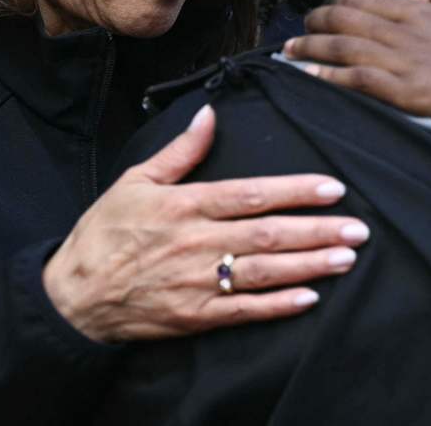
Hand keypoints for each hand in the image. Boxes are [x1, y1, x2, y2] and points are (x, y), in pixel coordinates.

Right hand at [43, 105, 369, 342]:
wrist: (71, 296)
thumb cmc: (104, 234)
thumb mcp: (137, 181)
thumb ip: (181, 151)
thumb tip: (210, 114)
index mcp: (186, 206)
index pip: (251, 195)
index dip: (295, 190)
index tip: (332, 188)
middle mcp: (196, 243)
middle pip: (268, 234)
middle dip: (317, 230)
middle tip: (358, 228)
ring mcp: (196, 282)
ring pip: (263, 272)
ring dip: (308, 265)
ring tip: (346, 258)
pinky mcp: (194, 316)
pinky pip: (243, 311)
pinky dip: (277, 306)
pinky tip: (309, 298)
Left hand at [282, 0, 430, 137]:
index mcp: (424, 7)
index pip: (365, 1)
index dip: (336, 5)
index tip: (323, 11)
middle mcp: (407, 31)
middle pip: (344, 22)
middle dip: (314, 24)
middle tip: (297, 31)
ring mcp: (405, 62)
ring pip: (342, 50)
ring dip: (310, 50)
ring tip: (289, 52)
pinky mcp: (407, 94)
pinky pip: (356, 81)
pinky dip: (328, 77)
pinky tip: (309, 77)